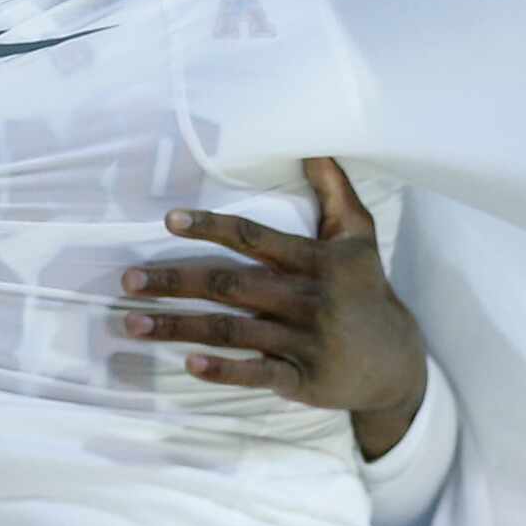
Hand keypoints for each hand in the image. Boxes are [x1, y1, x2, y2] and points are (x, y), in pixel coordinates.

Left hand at [121, 157, 427, 457]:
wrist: (398, 362)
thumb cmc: (367, 289)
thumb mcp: (358, 236)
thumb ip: (335, 190)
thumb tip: (313, 145)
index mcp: (315, 260)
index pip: (253, 238)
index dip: (210, 227)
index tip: (168, 221)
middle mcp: (307, 299)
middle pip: (229, 284)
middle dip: (175, 281)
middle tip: (127, 280)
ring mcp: (304, 341)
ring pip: (231, 330)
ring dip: (178, 326)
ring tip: (132, 323)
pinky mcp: (304, 380)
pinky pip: (258, 373)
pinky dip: (224, 371)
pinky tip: (187, 364)